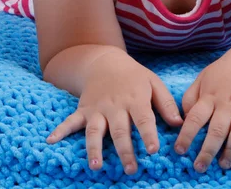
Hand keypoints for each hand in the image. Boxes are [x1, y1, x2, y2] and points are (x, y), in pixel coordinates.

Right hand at [46, 50, 182, 174]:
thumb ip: (166, 103)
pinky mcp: (83, 110)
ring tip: (95, 166)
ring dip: (95, 148)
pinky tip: (51, 141)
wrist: (106, 61)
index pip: (143, 119)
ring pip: (95, 130)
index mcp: (135, 99)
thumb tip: (179, 123)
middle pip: (119, 130)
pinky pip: (71, 121)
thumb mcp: (153, 83)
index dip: (149, 135)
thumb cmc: (134, 77)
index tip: (154, 150)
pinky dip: (61, 130)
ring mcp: (97, 109)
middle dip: (125, 150)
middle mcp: (115, 105)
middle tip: (131, 169)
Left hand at [174, 39, 230, 171]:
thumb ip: (191, 97)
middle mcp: (228, 102)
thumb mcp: (203, 78)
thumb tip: (184, 118)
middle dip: (207, 150)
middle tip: (200, 168)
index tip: (179, 151)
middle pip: (217, 129)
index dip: (186, 135)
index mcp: (210, 96)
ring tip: (224, 164)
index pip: (195, 117)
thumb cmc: (225, 70)